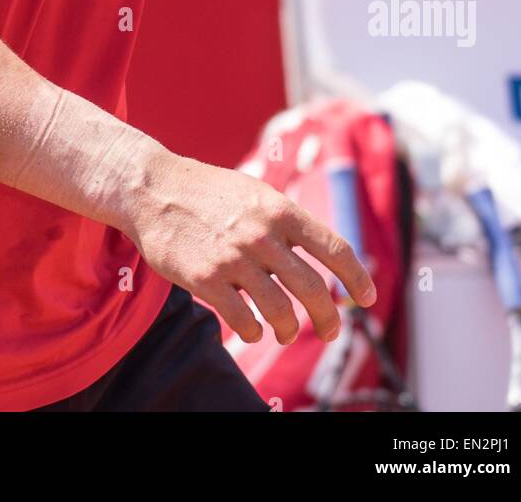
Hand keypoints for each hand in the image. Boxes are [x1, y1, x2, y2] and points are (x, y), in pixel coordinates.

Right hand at [127, 150, 375, 344]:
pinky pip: (243, 320)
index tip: (366, 298)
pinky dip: (252, 331)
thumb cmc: (209, 193)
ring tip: (286, 332)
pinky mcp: (206, 279)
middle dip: (328, 318)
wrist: (154, 188)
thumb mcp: (256, 194)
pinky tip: (251, 328)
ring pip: (280, 312)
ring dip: (289, 330)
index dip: (357, 278)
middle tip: (330, 331)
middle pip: (313, 289)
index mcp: (281, 210)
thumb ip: (287, 223)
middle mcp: (263, 234)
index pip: (335, 248)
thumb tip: (323, 257)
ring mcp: (234, 258)